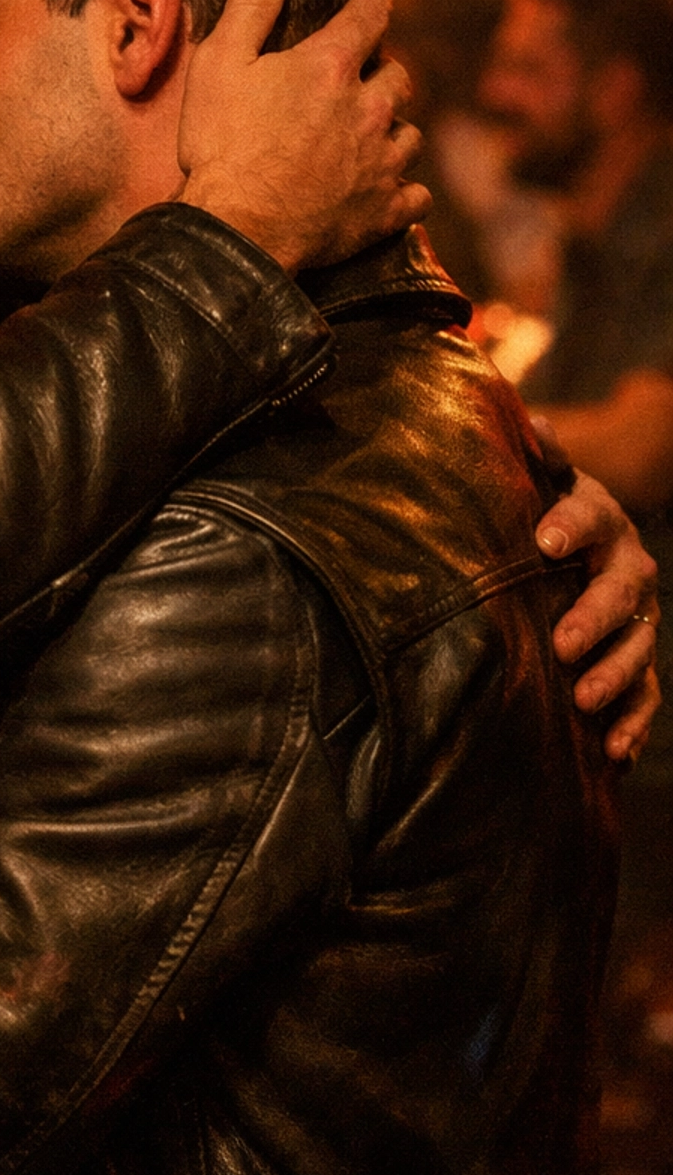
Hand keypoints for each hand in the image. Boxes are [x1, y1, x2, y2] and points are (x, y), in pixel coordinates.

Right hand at [176, 0, 429, 272]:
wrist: (236, 229)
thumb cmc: (221, 145)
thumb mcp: (220, 63)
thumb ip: (250, 5)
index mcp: (330, 66)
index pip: (371, 15)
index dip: (372, 5)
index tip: (373, 4)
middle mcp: (369, 108)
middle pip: (399, 76)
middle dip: (383, 74)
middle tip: (359, 83)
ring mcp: (381, 162)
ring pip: (411, 134)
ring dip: (395, 130)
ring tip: (371, 138)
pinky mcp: (383, 210)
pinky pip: (417, 195)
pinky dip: (406, 190)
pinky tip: (391, 190)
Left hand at [535, 454, 659, 762]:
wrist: (562, 548)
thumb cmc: (533, 514)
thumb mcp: (531, 484)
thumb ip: (536, 460)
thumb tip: (531, 422)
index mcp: (597, 517)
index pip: (589, 515)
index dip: (571, 526)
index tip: (545, 542)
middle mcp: (625, 567)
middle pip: (621, 591)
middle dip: (595, 618)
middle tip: (563, 645)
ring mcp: (636, 617)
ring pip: (637, 646)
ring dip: (615, 674)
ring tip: (585, 700)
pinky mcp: (633, 662)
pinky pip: (644, 695)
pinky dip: (631, 723)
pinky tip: (613, 751)